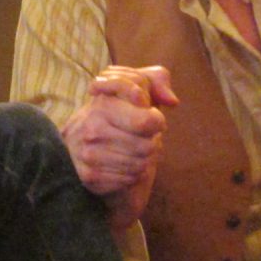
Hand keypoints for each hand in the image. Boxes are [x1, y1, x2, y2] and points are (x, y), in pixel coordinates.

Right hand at [61, 65, 178, 229]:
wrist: (88, 146)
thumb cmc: (122, 116)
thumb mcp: (139, 88)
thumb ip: (157, 80)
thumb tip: (172, 100)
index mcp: (103, 102)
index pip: (146, 122)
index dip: (156, 122)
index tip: (150, 119)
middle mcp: (91, 126)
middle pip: (147, 146)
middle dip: (151, 144)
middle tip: (141, 139)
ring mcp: (88, 152)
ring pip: (140, 164)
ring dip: (143, 161)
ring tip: (132, 152)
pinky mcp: (89, 176)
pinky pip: (130, 179)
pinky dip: (133, 176)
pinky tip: (122, 166)